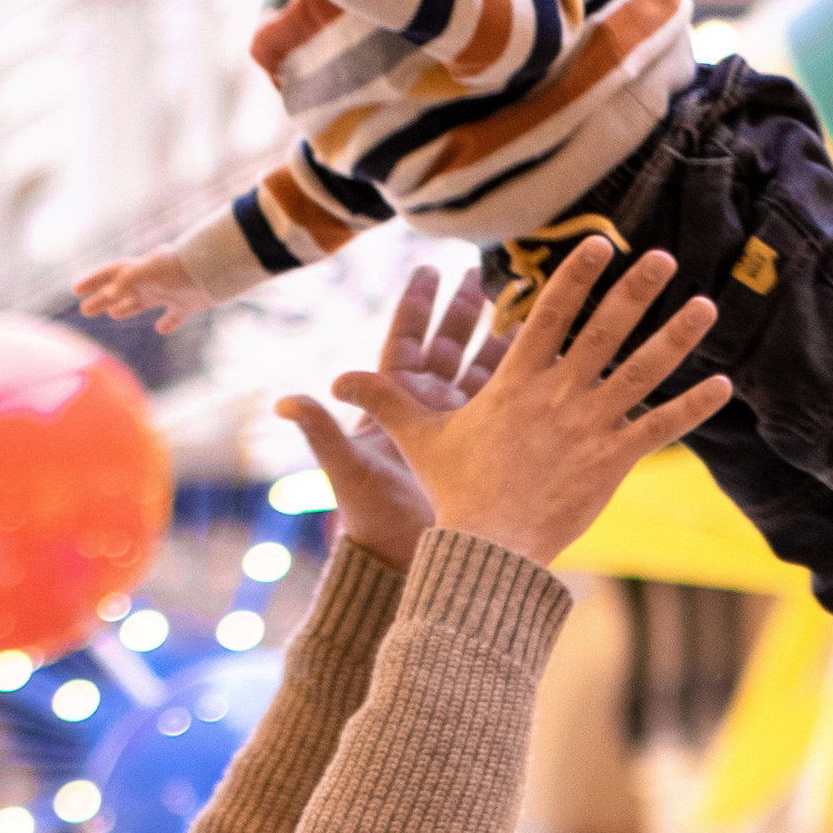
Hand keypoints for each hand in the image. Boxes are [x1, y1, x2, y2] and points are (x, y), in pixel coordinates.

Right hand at [74, 249, 210, 336]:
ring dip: (126, 308)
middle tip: (85, 310)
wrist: (212, 269)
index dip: (93, 281)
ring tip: (113, 314)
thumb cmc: (179, 266)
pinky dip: (167, 323)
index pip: (110, 274)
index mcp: (139, 271)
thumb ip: (129, 281)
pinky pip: (174, 315)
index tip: (76, 290)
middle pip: (120, 291)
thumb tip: (111, 296)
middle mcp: (151, 281)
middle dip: (102, 299)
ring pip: (141, 302)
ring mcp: (168, 292)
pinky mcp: (187, 304)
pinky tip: (161, 329)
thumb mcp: (150, 270)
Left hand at [275, 269, 503, 574]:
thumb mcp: (347, 470)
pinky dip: (524, 379)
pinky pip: (507, 404)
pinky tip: (549, 356)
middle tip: (482, 274)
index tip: (430, 269)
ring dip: (501, 338)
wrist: (406, 563)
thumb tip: (283, 401)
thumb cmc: (372, 519)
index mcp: (393, 404)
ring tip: (524, 304)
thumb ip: (321, 431)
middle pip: (448, 346)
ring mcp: (459, 427)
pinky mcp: (486, 446)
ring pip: (483, 370)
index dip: (417, 306)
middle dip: (464, 310)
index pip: (404, 342)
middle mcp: (427, 409)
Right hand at [331, 238, 726, 568]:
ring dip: (676, 336)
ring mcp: (590, 426)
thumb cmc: (454, 492)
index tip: (600, 243)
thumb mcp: (419, 439)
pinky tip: (722, 385)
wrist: (489, 548)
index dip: (576, 275)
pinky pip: (659, 428)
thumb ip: (386, 402)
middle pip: (604, 330)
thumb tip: (330, 383)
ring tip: (706, 304)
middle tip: (662, 256)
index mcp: (518, 381)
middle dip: (635, 290)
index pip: (550, 313)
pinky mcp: (614, 461)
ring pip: (641, 371)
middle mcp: (560, 395)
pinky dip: (691, 407)